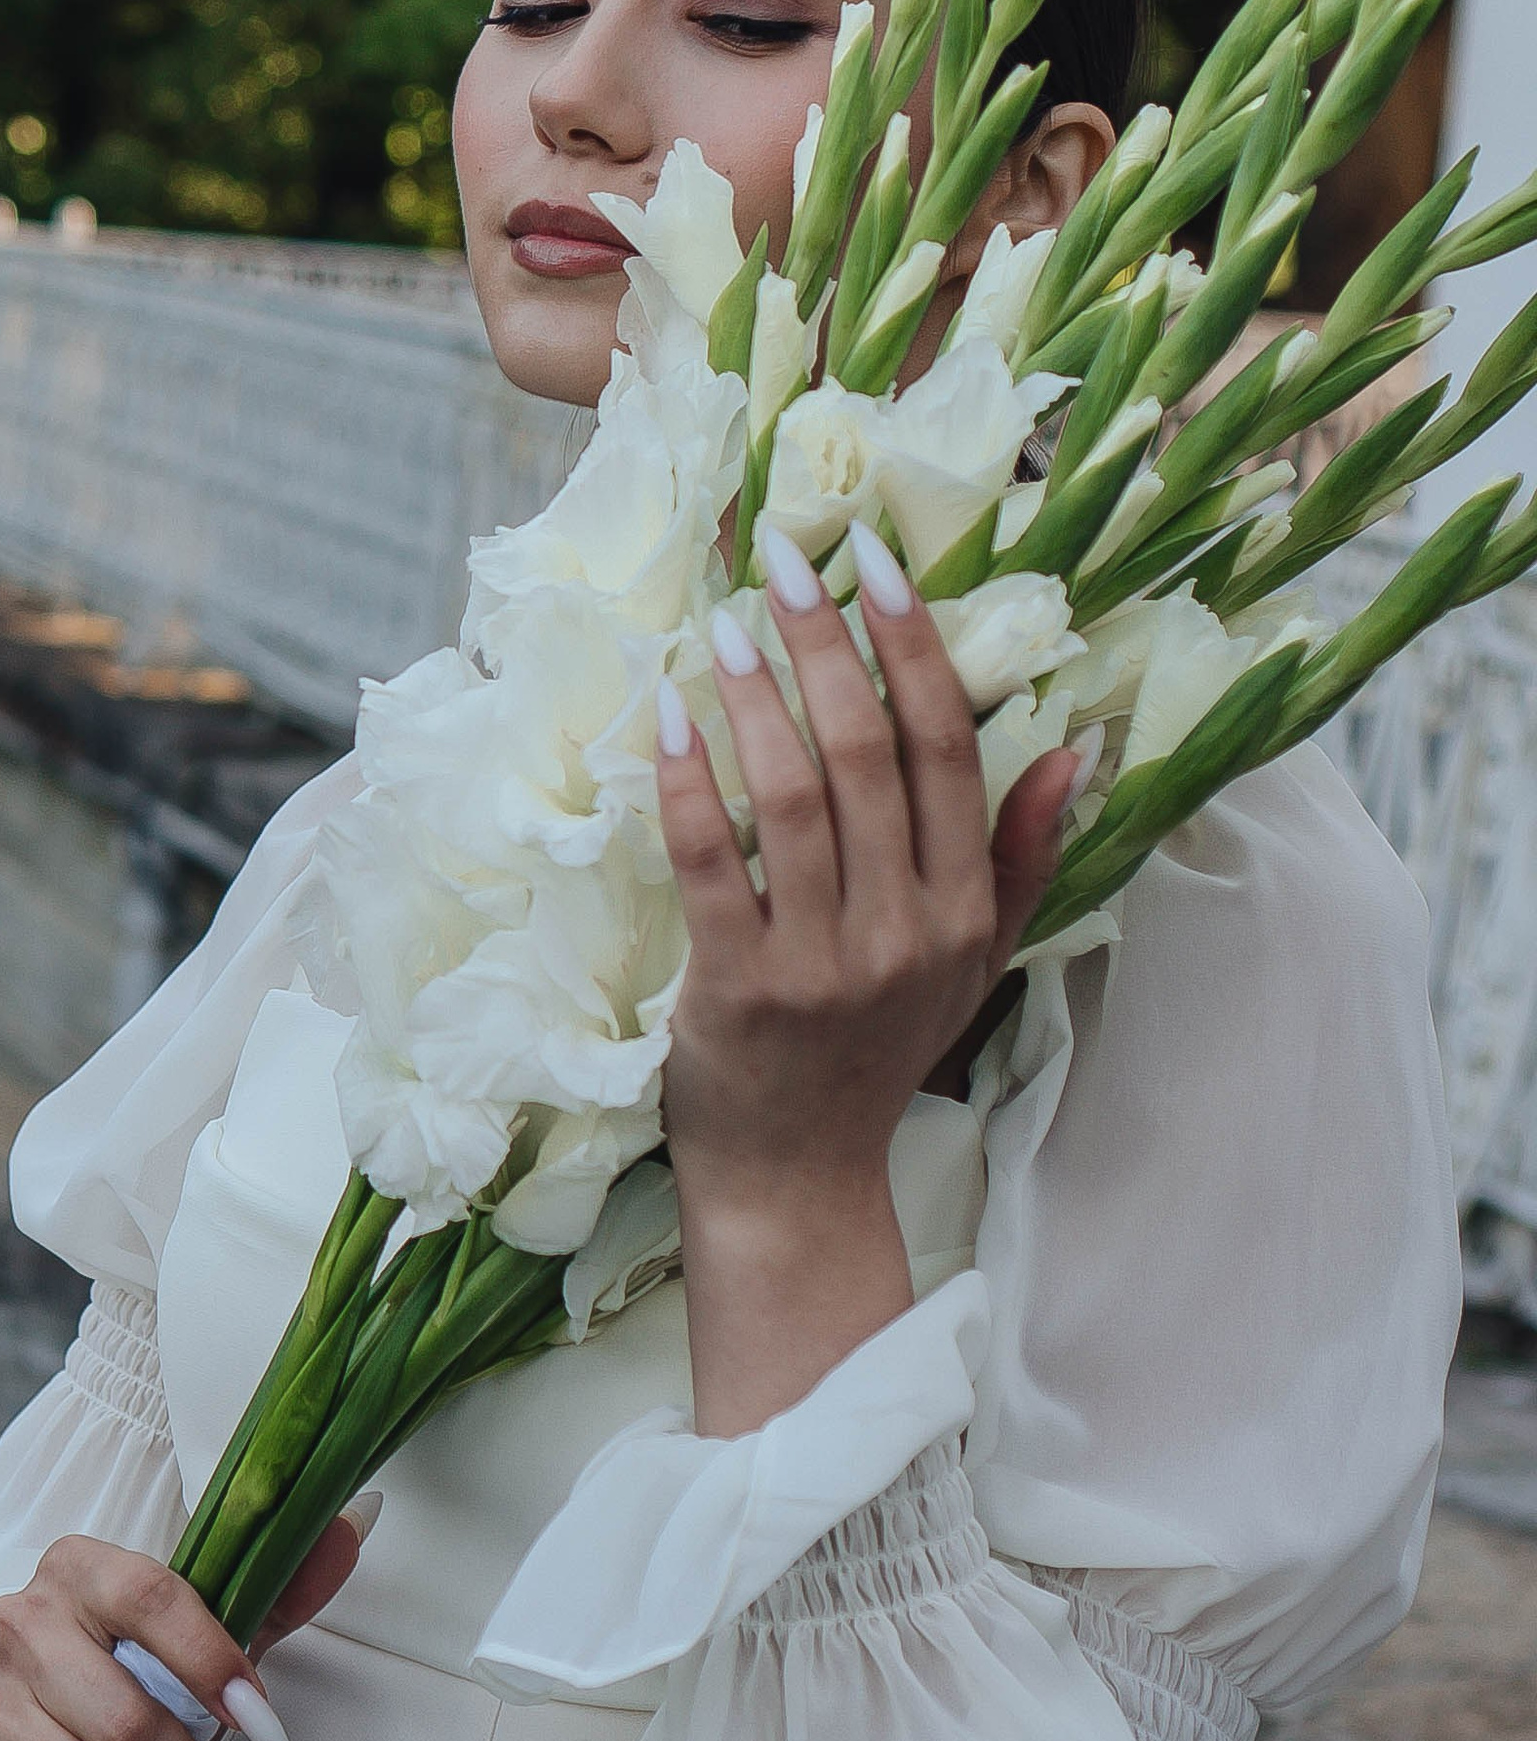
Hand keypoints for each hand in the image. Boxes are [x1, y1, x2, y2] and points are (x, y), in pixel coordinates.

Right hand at [0, 1515, 364, 1740]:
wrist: (14, 1704)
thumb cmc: (125, 1662)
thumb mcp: (199, 1622)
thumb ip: (277, 1583)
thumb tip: (356, 1522)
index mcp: (81, 1566)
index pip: (155, 1601)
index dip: (218, 1668)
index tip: (267, 1731)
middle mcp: (16, 1618)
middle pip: (121, 1718)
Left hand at [654, 523, 1086, 1433]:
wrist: (797, 1176)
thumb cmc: (877, 1050)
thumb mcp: (973, 959)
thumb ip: (1020, 857)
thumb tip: (1070, 751)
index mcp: (963, 909)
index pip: (947, 750)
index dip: (914, 646)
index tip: (876, 564)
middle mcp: (904, 930)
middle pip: (867, 753)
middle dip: (827, 643)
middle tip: (786, 564)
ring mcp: (821, 963)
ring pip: (791, 796)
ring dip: (756, 695)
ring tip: (725, 625)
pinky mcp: (736, 989)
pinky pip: (712, 863)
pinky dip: (690, 781)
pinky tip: (670, 716)